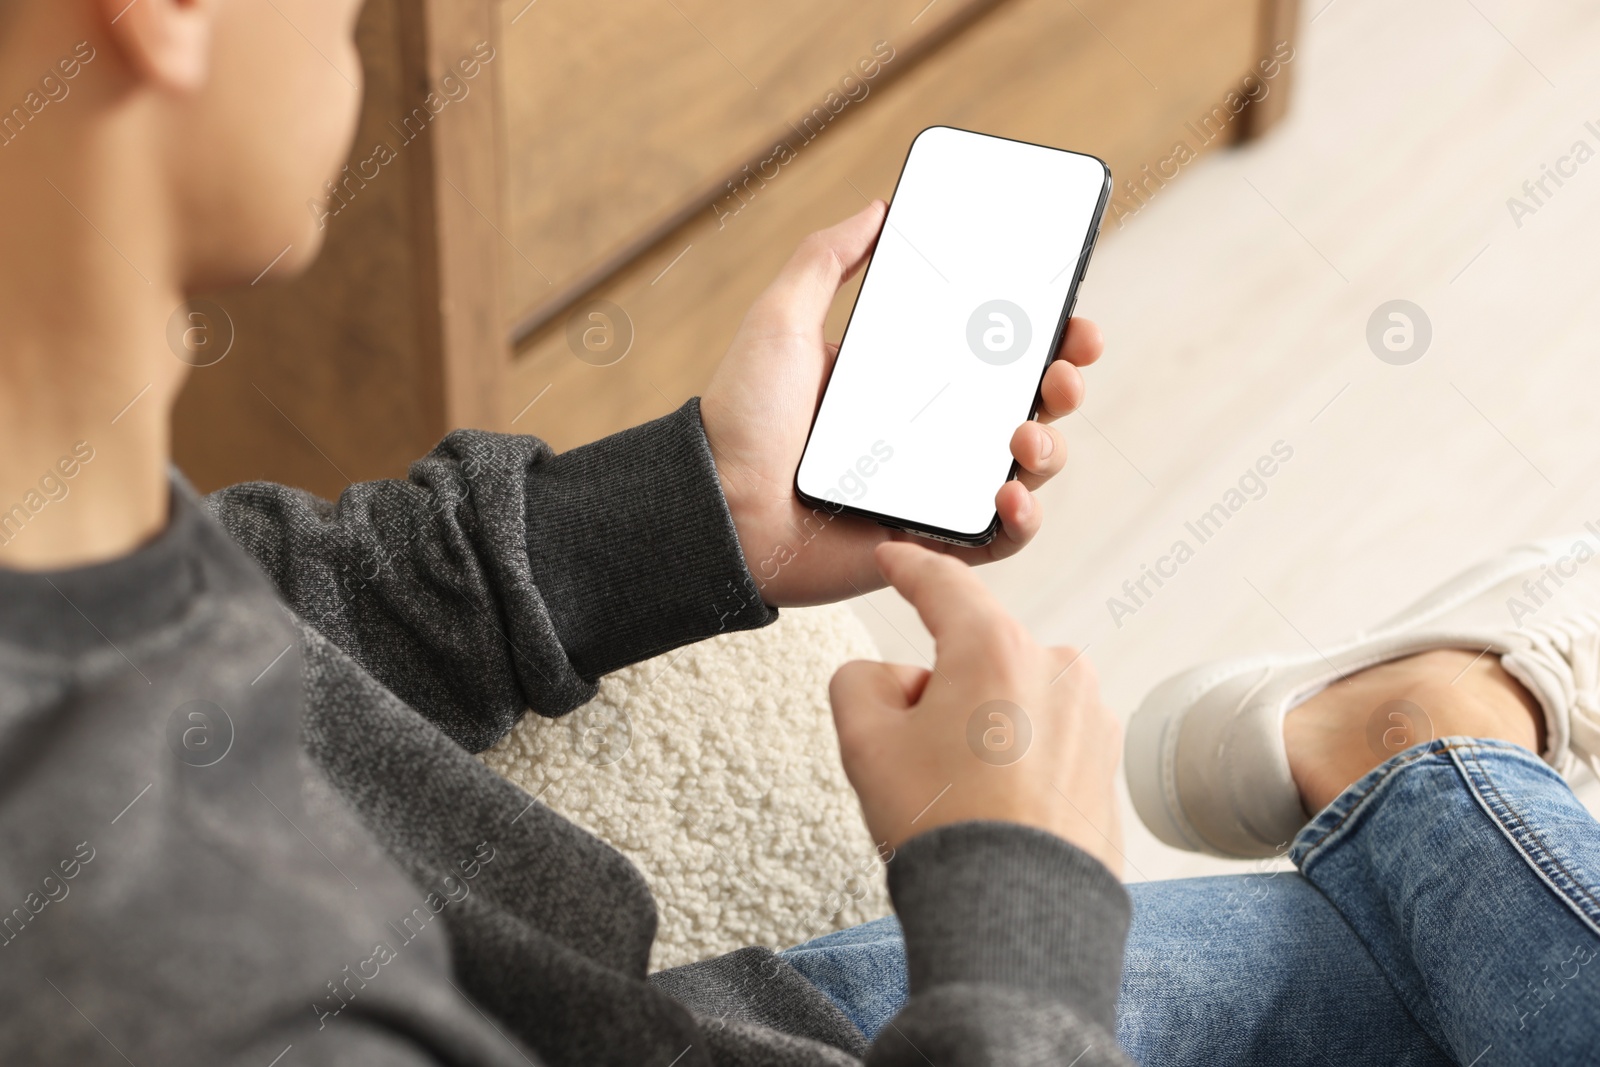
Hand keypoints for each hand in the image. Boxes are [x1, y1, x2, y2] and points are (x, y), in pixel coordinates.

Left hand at [700, 202, 1103, 607]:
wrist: (716, 505)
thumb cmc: (742, 417)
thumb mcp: (781, 321)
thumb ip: (825, 259)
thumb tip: (877, 209)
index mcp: (912, 378)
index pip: (999, 351)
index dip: (1048, 335)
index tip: (1072, 316)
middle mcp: (936, 432)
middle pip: (1031, 405)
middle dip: (1066, 382)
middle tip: (1065, 368)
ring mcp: (939, 488)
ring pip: (1029, 469)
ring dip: (1050, 449)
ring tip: (1025, 435)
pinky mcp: (933, 543)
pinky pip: (1001, 539)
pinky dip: (1023, 521)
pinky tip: (1010, 495)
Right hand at [828, 542, 1122, 872]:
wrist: (1015, 914)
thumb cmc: (946, 829)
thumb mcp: (863, 742)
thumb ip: (860, 681)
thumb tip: (895, 680)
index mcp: (995, 647)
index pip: (943, 584)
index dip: (908, 566)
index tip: (893, 558)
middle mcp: (1055, 668)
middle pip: (975, 651)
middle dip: (940, 685)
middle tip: (913, 752)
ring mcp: (1089, 715)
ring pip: (1011, 695)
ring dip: (980, 723)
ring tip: (960, 793)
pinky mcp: (1105, 759)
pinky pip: (1045, 736)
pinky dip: (1016, 757)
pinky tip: (995, 807)